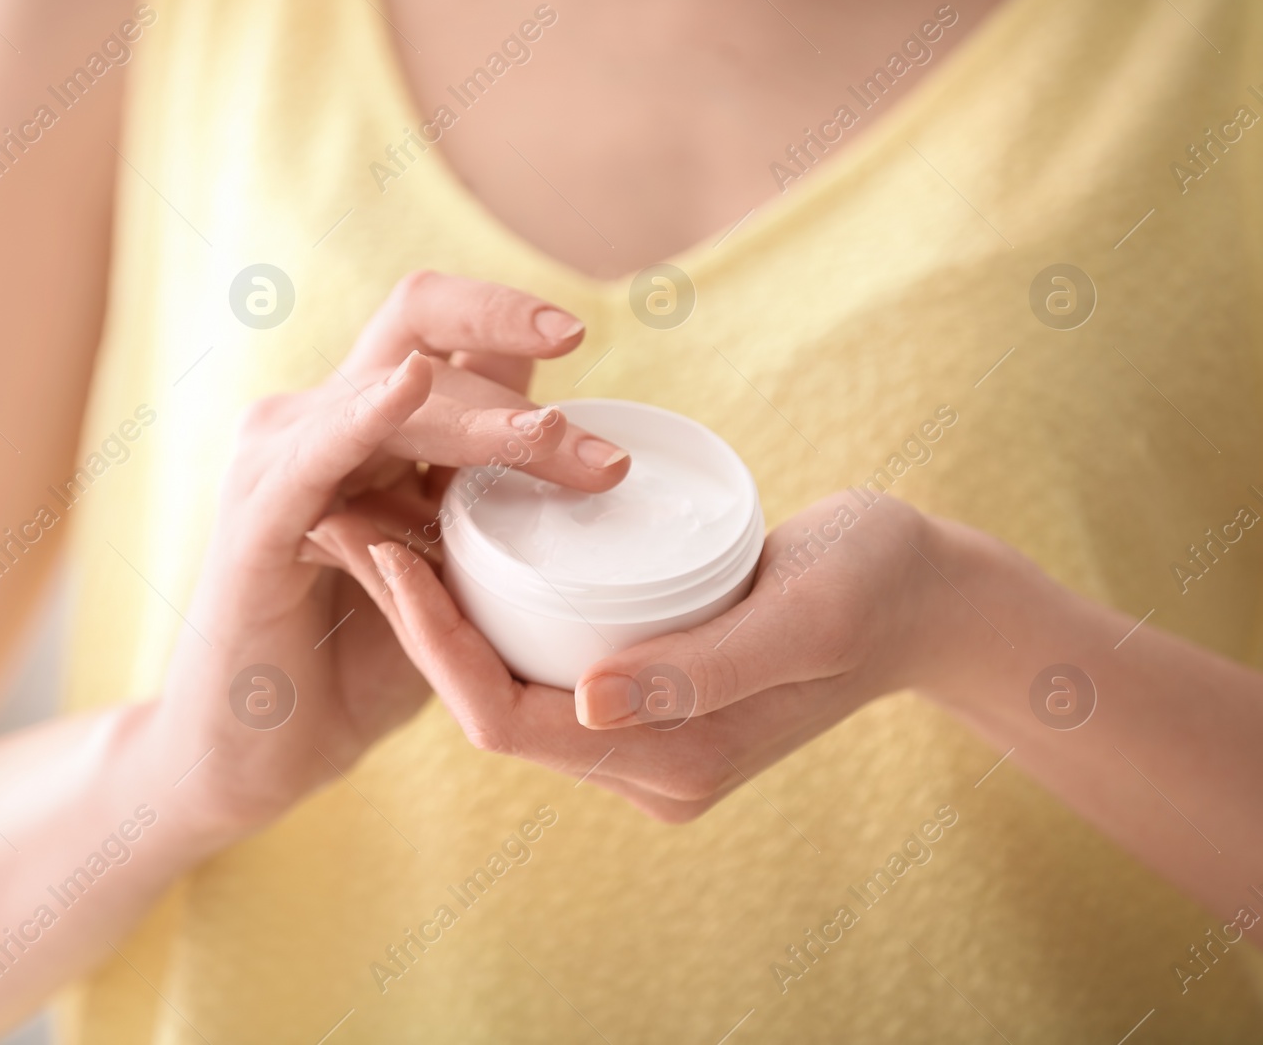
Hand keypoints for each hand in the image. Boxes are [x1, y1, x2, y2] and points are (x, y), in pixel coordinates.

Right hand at [149, 271, 632, 842]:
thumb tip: (593, 457)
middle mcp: (320, 418)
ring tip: (550, 444)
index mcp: (370, 421)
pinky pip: (318, 451)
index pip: (441, 329)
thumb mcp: (451, 568)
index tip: (580, 332)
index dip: (507, 316)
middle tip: (601, 451)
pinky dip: (365, 413)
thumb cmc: (365, 657)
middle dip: (515, 364)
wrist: (269, 748)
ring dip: (478, 416)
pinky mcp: (256, 517)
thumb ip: (491, 503)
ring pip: (389, 394)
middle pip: (418, 331)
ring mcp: (280, 458)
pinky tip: (412, 383)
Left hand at [339, 489, 950, 821]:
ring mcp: (647, 736)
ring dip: (445, 615)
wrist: (931, 596)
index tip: (385, 549)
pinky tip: (458, 543)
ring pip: (509, 684)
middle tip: (358, 521)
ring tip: (387, 521)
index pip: (507, 721)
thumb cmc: (876, 586)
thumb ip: (705, 667)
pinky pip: (543, 664)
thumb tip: (587, 700)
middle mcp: (648, 767)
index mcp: (675, 760)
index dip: (433, 645)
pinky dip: (494, 611)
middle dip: (418, 623)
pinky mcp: (650, 697)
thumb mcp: (805, 614)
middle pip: (491, 704)